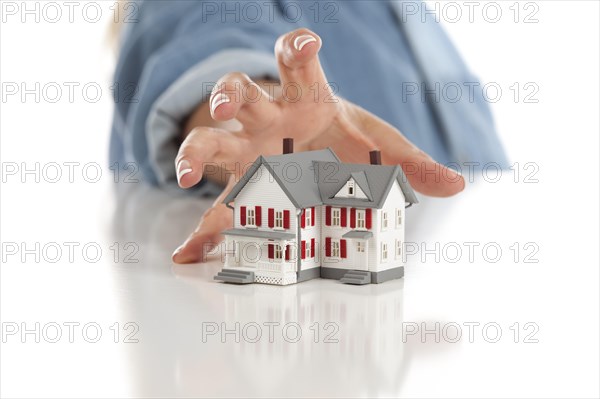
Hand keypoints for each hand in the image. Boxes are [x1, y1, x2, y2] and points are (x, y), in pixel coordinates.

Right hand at [172, 28, 464, 263]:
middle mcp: (269, 119)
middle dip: (227, 94)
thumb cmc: (346, 141)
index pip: (294, 61)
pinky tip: (188, 252)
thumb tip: (458, 184)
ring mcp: (248, 153)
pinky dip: (200, 231)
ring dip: (193, 153)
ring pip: (210, 141)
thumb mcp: (381, 148)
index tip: (306, 45)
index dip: (296, 48)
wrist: (317, 156)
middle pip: (239, 93)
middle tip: (225, 108)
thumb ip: (415, 165)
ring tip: (186, 177)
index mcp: (307, 99)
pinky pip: (216, 207)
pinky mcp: (240, 189)